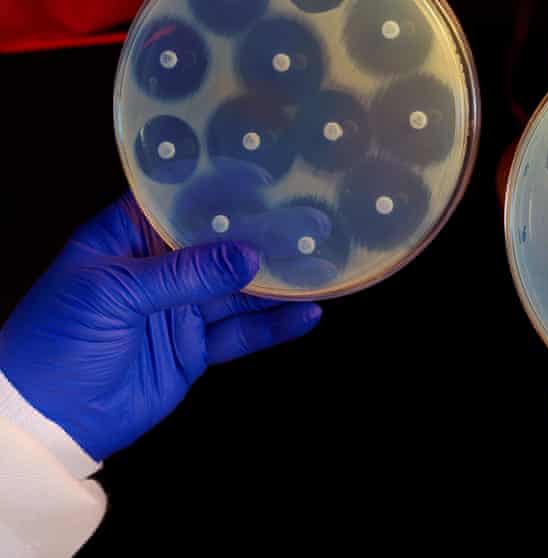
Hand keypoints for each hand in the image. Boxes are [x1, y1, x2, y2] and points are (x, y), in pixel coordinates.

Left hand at [0, 194, 322, 460]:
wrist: (47, 420)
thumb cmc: (56, 341)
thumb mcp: (114, 293)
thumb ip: (184, 273)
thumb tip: (247, 256)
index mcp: (126, 237)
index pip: (180, 203)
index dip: (220, 189)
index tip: (267, 177)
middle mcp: (159, 268)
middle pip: (219, 246)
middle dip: (261, 237)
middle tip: (308, 224)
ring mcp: (180, 310)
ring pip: (238, 291)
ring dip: (277, 284)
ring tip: (319, 269)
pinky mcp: (195, 349)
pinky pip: (241, 334)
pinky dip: (274, 327)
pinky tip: (306, 315)